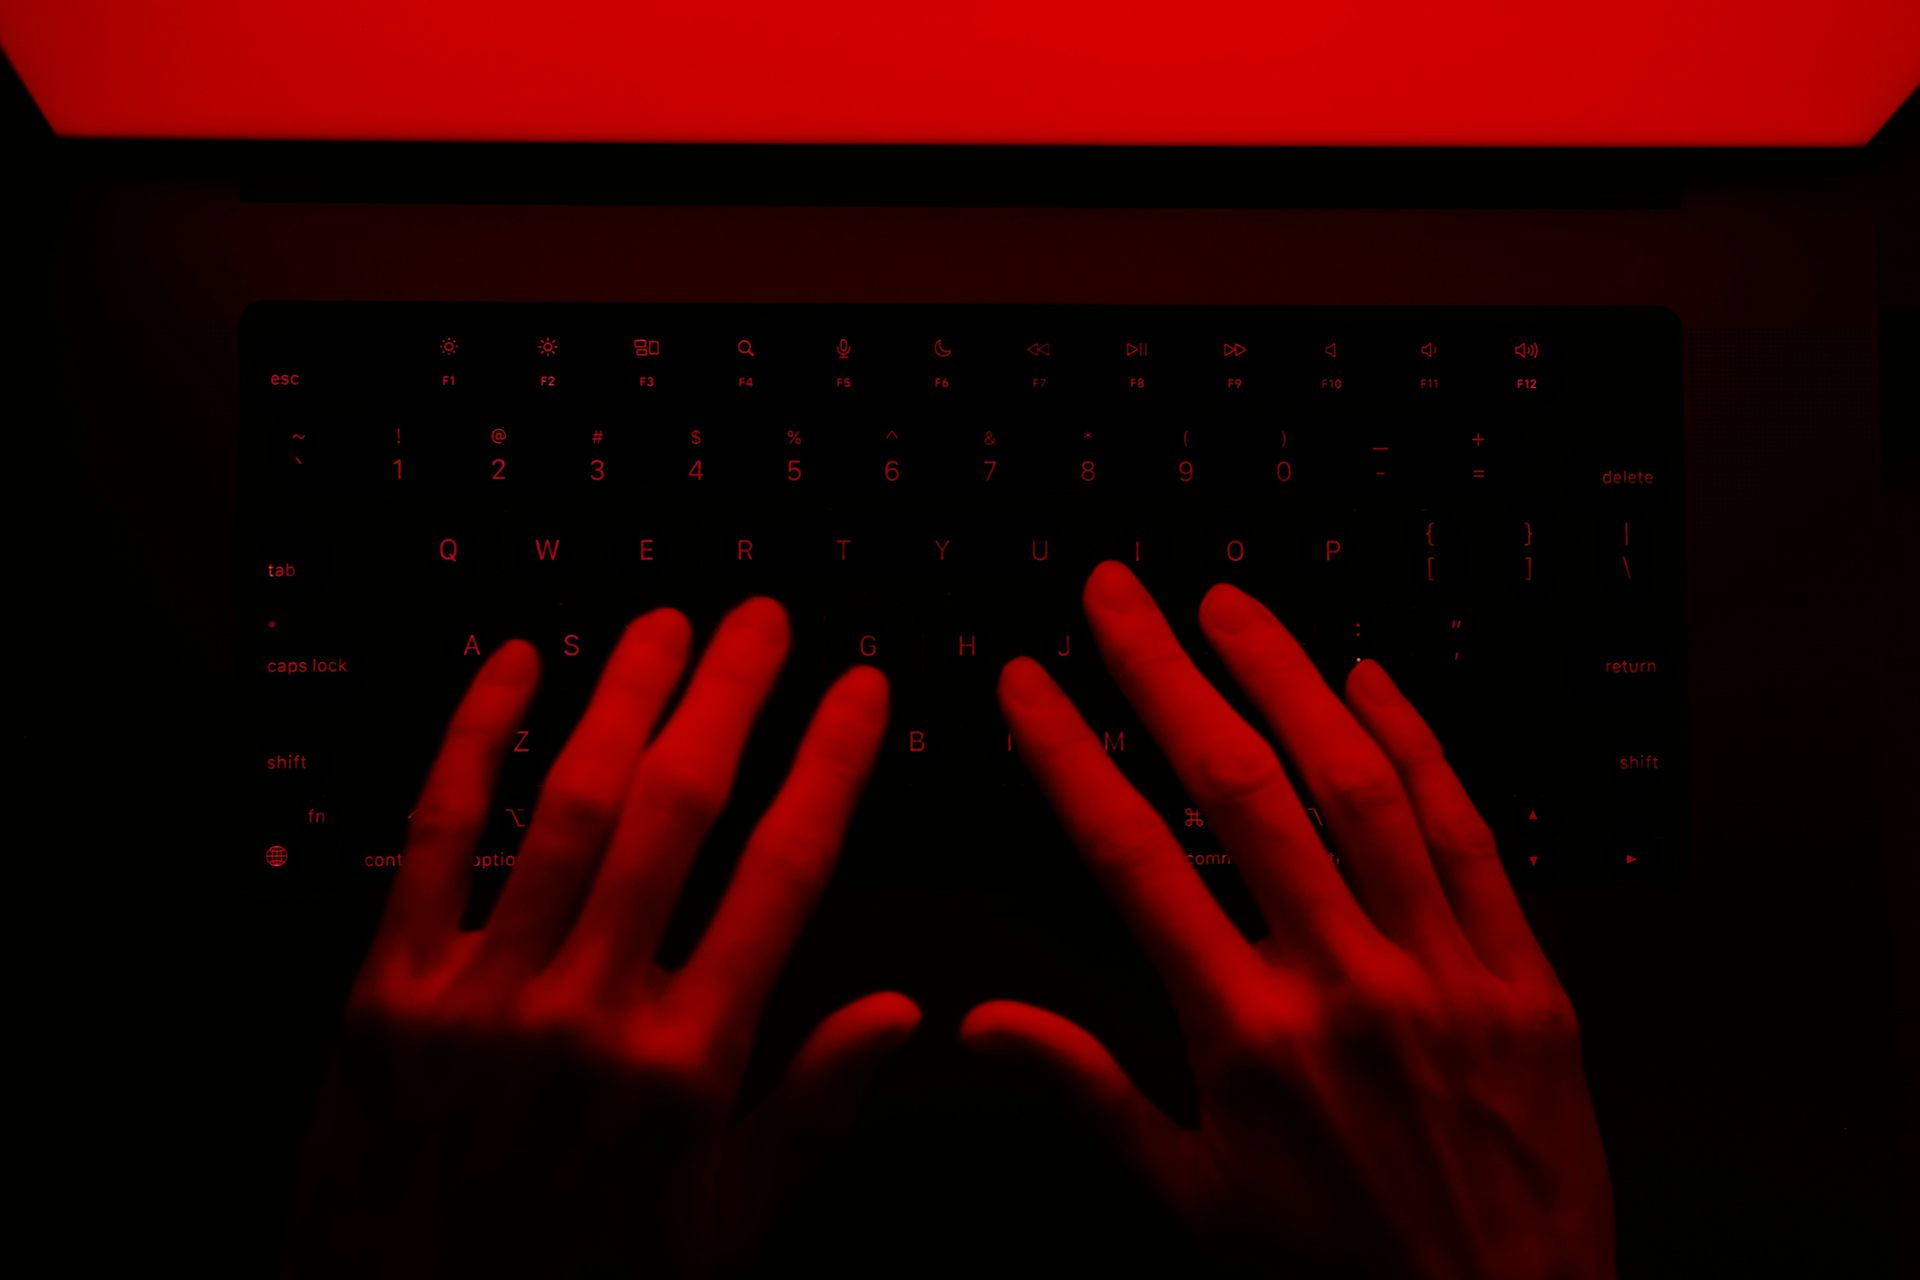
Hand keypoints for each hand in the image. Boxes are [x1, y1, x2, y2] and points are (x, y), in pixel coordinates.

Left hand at [286, 600, 918, 1276]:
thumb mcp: (722, 1228)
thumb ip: (814, 1110)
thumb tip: (900, 1015)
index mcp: (686, 1066)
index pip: (783, 874)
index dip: (830, 765)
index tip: (858, 694)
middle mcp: (591, 1010)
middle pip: (680, 810)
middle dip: (731, 696)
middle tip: (761, 621)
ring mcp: (484, 992)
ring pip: (571, 803)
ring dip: (624, 696)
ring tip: (665, 625)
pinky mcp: (388, 990)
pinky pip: (435, 837)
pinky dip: (473, 743)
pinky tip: (512, 672)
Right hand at [965, 563, 1612, 1278]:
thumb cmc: (1339, 1272)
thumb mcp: (1191, 1200)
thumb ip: (1087, 1092)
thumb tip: (983, 1023)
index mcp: (1246, 1036)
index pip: (1133, 857)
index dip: (1070, 753)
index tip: (1032, 683)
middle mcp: (1342, 982)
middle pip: (1240, 789)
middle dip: (1165, 673)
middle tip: (1120, 593)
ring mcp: (1442, 970)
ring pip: (1357, 785)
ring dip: (1287, 679)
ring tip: (1231, 605)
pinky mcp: (1525, 977)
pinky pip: (1470, 834)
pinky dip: (1421, 747)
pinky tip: (1376, 680)